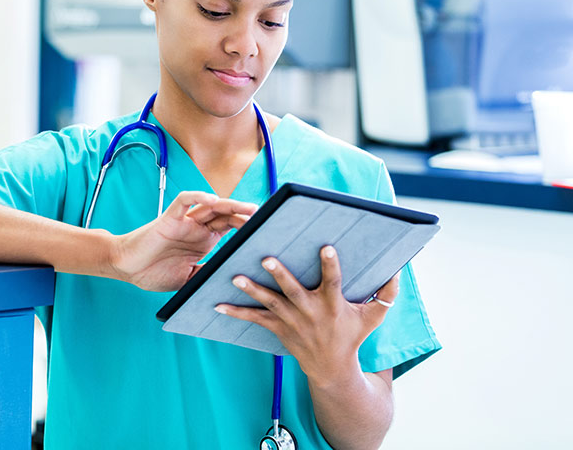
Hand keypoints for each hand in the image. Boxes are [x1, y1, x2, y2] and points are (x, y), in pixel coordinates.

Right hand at [111, 191, 256, 291]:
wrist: (126, 267)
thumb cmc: (154, 272)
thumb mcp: (188, 280)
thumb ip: (207, 276)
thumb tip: (231, 283)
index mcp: (203, 241)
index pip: (230, 228)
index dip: (246, 227)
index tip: (267, 230)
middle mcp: (196, 228)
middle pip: (225, 214)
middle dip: (244, 215)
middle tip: (265, 217)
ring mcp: (184, 221)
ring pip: (209, 205)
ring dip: (229, 204)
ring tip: (248, 207)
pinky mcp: (169, 218)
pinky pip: (184, 201)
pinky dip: (197, 197)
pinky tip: (211, 199)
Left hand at [214, 246, 400, 386]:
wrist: (331, 369)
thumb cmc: (352, 336)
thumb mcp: (373, 317)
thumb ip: (386, 294)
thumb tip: (398, 270)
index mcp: (333, 305)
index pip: (333, 282)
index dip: (330, 265)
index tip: (326, 246)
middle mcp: (310, 312)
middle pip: (293, 291)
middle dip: (280, 274)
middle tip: (266, 258)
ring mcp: (292, 321)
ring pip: (269, 303)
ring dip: (252, 290)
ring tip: (235, 277)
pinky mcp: (278, 328)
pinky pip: (254, 319)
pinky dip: (236, 312)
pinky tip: (217, 303)